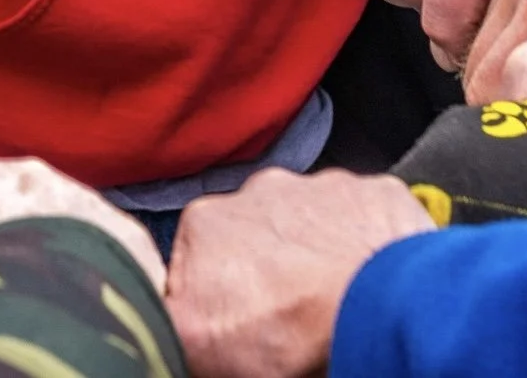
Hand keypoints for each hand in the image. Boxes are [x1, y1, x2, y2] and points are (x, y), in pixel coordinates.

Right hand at [168, 169, 435, 377]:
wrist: (379, 307)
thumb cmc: (287, 327)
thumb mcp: (193, 341)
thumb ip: (157, 317)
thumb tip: (147, 313)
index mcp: (207, 219)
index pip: (195, 259)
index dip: (214, 296)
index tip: (236, 325)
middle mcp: (260, 188)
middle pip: (252, 236)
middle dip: (264, 269)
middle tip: (285, 316)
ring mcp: (322, 186)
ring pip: (309, 224)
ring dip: (314, 253)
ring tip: (330, 300)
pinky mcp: (377, 195)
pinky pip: (365, 218)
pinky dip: (365, 245)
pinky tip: (367, 281)